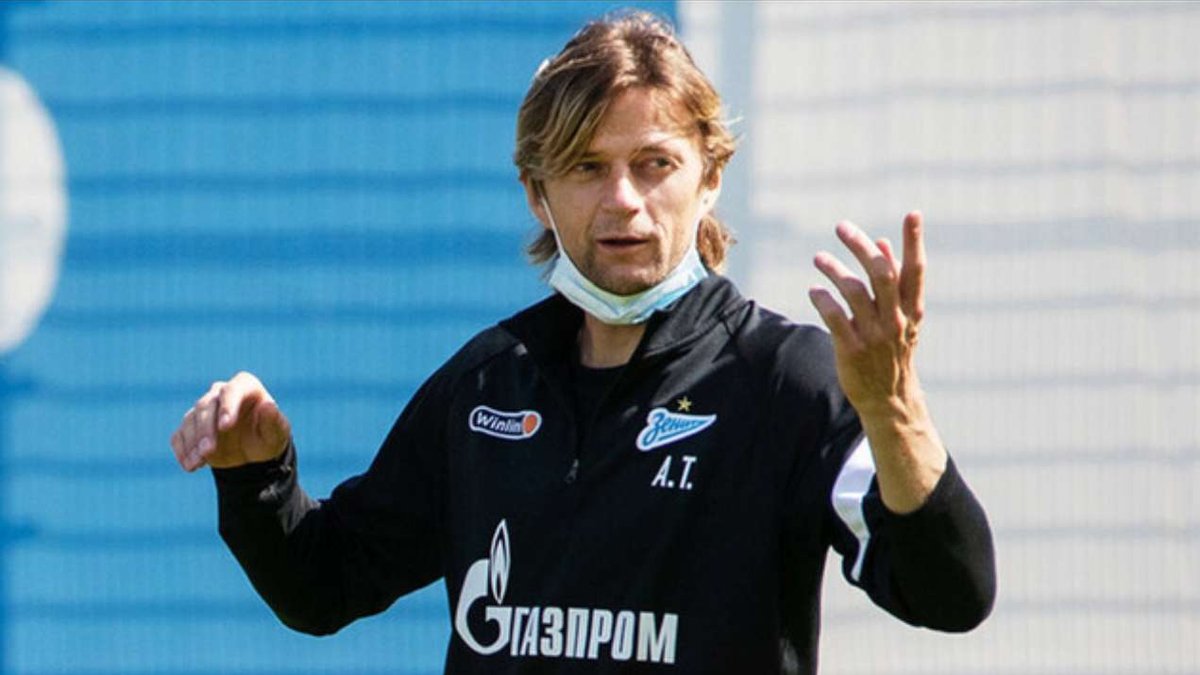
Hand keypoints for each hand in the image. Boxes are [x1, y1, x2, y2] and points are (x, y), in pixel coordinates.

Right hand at [170, 371, 291, 471]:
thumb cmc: (268, 437)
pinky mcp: (190, 427)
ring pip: (190, 420)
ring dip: (192, 442)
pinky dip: (182, 450)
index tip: (225, 426)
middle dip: (206, 430)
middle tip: (208, 451)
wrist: (253, 455)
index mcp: (245, 387)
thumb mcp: (277, 433)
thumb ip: (274, 420)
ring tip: (197, 463)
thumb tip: (269, 405)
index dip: (227, 407)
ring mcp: (203, 409)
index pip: (232, 390)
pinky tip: (189, 465)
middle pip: (206, 405)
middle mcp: (221, 393)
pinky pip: (179, 436)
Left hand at [808, 211, 925, 418]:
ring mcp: (874, 335)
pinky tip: (814, 290)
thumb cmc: (893, 350)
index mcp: (912, 309)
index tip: (913, 213)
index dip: (914, 242)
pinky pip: (835, 317)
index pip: (916, 270)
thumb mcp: (902, 317)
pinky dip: (823, 299)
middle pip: (881, 274)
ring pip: (854, 292)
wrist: (888, 399)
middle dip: (861, 247)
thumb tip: (882, 243)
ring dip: (834, 270)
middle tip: (842, 227)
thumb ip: (893, 281)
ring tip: (818, 258)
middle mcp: (896, 319)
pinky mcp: (852, 349)